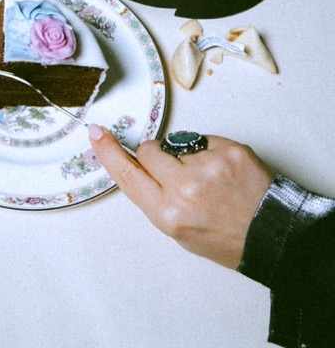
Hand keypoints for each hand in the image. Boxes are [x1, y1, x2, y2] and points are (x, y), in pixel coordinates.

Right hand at [88, 125, 273, 268]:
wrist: (273, 236)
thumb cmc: (225, 237)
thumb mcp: (178, 230)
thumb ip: (155, 196)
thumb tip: (140, 163)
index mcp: (168, 213)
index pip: (127, 174)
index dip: (108, 152)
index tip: (97, 133)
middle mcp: (184, 189)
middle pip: (148, 150)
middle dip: (156, 156)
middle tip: (176, 171)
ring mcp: (208, 167)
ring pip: (176, 143)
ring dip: (185, 155)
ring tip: (209, 178)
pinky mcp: (229, 150)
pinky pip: (203, 139)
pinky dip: (209, 152)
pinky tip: (224, 171)